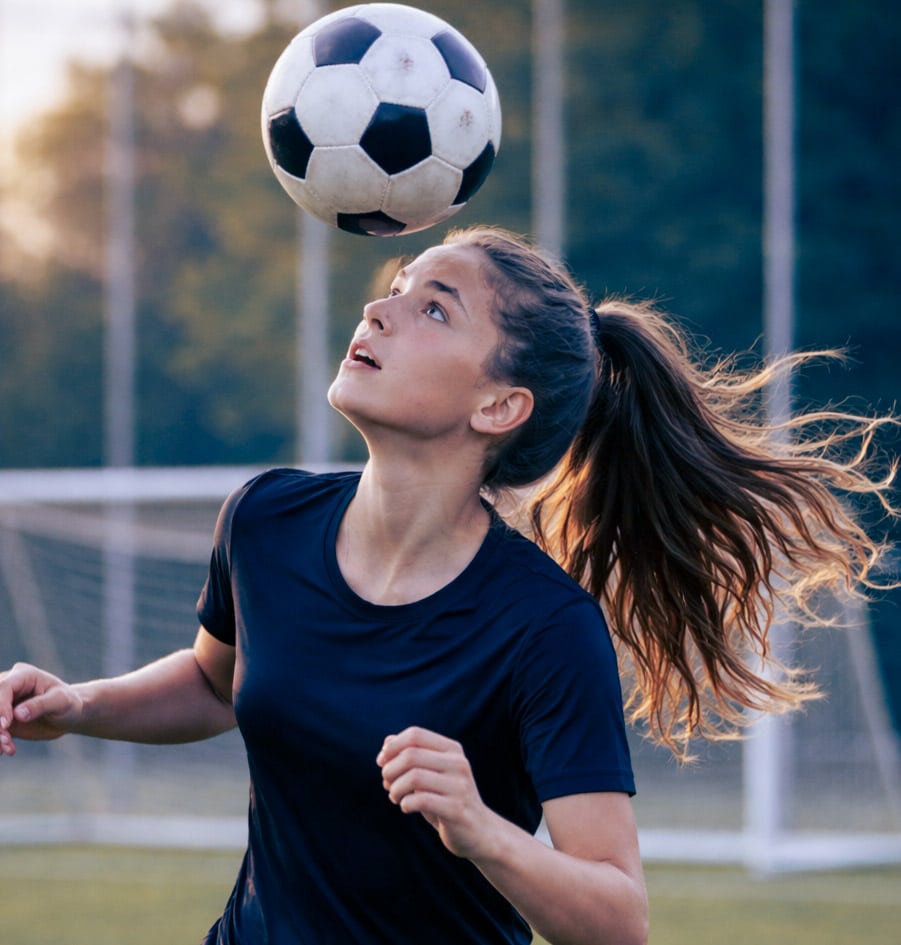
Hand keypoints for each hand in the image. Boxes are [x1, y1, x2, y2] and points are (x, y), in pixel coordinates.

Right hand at [0, 662, 82, 755]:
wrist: (69, 715)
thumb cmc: (69, 703)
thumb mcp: (61, 701)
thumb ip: (41, 705)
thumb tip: (18, 714)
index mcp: (24, 675)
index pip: (4, 686)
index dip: (0, 705)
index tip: (5, 725)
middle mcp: (11, 686)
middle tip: (5, 740)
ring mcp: (4, 702)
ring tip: (8, 748)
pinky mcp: (2, 718)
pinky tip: (8, 749)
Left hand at [376, 726, 496, 860]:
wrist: (477, 831)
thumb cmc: (446, 799)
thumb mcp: (430, 774)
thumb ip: (411, 756)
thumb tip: (387, 743)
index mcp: (452, 749)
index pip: (415, 735)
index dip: (392, 747)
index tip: (381, 762)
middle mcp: (458, 763)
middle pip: (411, 755)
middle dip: (390, 770)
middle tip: (387, 783)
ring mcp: (459, 786)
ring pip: (414, 777)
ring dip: (395, 788)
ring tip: (395, 797)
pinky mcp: (456, 809)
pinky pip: (421, 800)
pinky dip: (406, 803)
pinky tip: (406, 807)